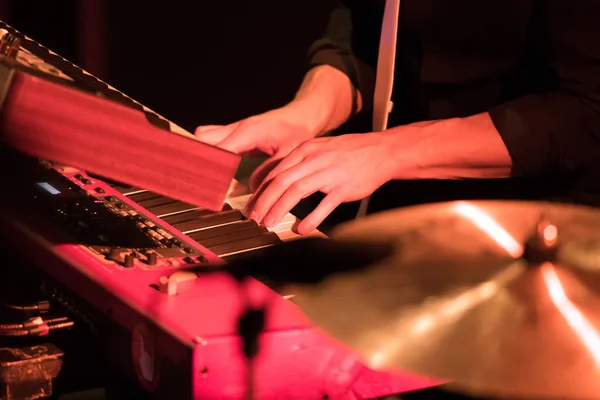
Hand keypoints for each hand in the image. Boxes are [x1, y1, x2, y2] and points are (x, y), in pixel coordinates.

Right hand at [195, 104, 320, 189]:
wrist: (300, 116)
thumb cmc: (296, 131)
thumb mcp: (289, 153)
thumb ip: (269, 170)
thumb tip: (252, 188)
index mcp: (248, 132)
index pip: (218, 149)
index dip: (210, 166)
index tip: (205, 182)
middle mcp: (236, 128)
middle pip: (202, 139)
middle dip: (198, 158)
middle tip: (201, 181)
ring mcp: (232, 129)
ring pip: (203, 137)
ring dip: (201, 154)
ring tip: (205, 176)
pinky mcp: (233, 134)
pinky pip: (211, 140)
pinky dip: (208, 152)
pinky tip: (214, 168)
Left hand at [245, 133, 395, 234]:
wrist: (381, 151)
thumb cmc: (350, 152)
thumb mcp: (320, 149)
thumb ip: (300, 163)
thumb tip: (279, 181)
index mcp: (305, 150)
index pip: (275, 172)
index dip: (260, 191)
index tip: (253, 205)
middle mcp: (314, 160)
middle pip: (280, 182)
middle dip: (264, 202)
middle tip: (254, 218)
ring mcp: (329, 174)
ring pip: (296, 192)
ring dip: (279, 210)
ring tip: (269, 224)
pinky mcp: (343, 188)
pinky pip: (323, 206)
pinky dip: (310, 219)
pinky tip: (301, 229)